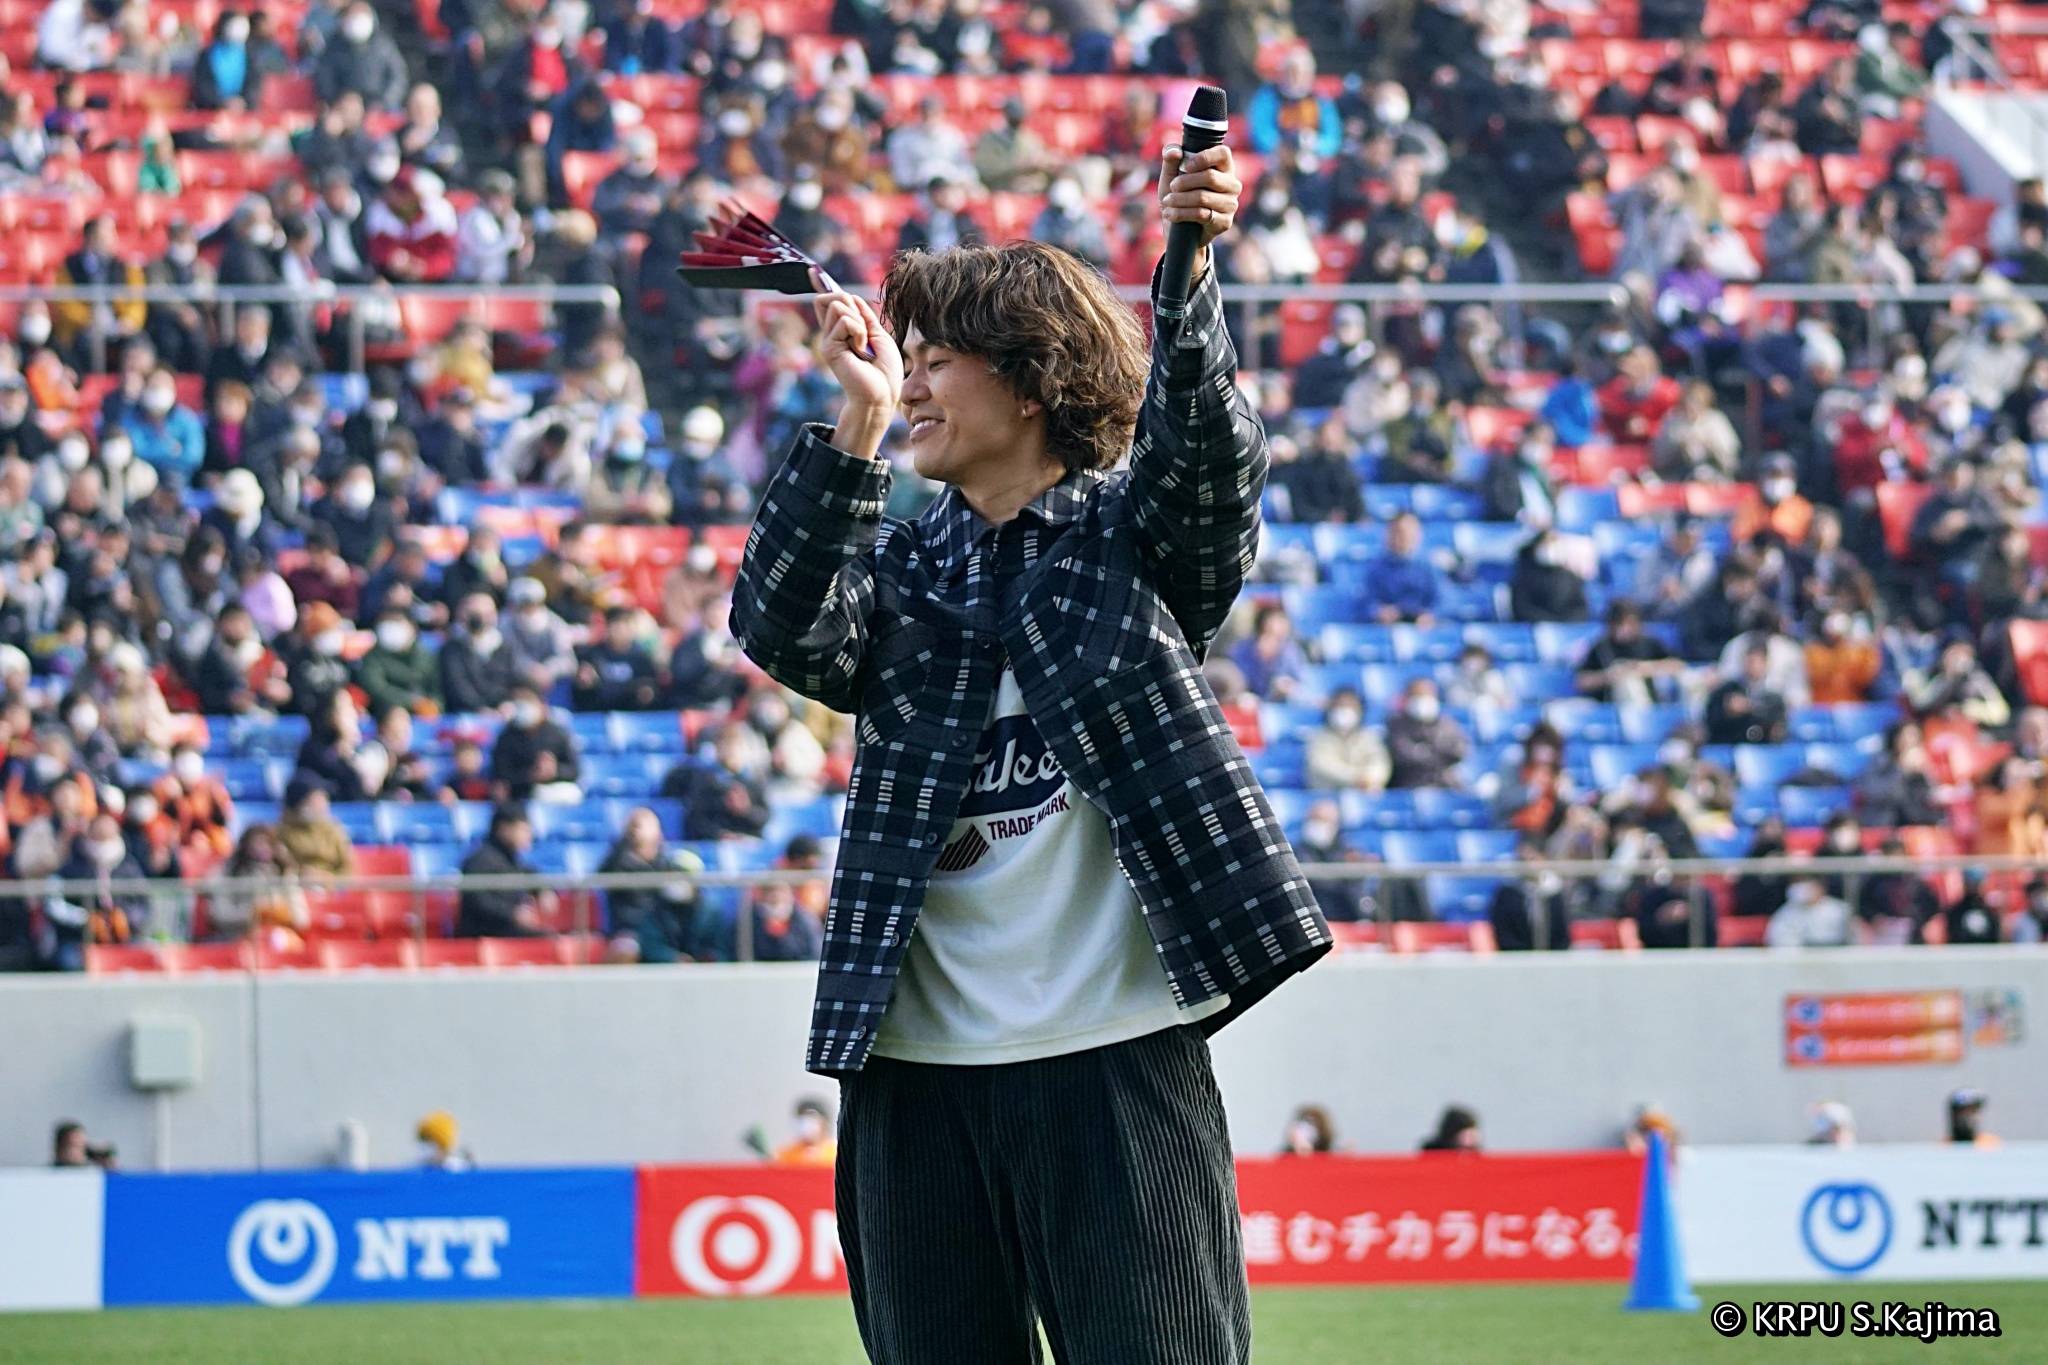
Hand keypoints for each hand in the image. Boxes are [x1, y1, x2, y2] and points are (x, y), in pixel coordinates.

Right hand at [811, 272, 901, 449]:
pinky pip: (845, 320)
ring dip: (859, 322)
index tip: (812, 270)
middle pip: (833, 296)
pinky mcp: (829, 346)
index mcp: (843, 329)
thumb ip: (863, 314)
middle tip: (864, 333)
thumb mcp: (878, 333)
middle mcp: (832, 332)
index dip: (822, 284)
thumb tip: (848, 294)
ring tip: (863, 346)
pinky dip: (859, 332)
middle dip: (853, 306)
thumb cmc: (884, 369)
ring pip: (839, 304)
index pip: (829, 301)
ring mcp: (828, 339)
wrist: (882, 393)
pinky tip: (860, 351)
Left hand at [1158, 143, 1239, 275]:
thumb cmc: (1178, 195)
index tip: (1184, 166)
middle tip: (1172, 187)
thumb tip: (1174, 151)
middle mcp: (1232, 184)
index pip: (1222, 153)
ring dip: (1179, 200)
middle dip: (1185, 182)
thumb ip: (1170, 158)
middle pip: (1210, 176)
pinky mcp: (1224, 222)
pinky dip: (1181, 214)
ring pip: (1203, 197)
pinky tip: (1170, 214)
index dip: (1203, 157)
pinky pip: (1201, 215)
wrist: (1179, 229)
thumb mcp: (1170, 175)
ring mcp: (1230, 204)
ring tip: (1167, 202)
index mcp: (1223, 167)